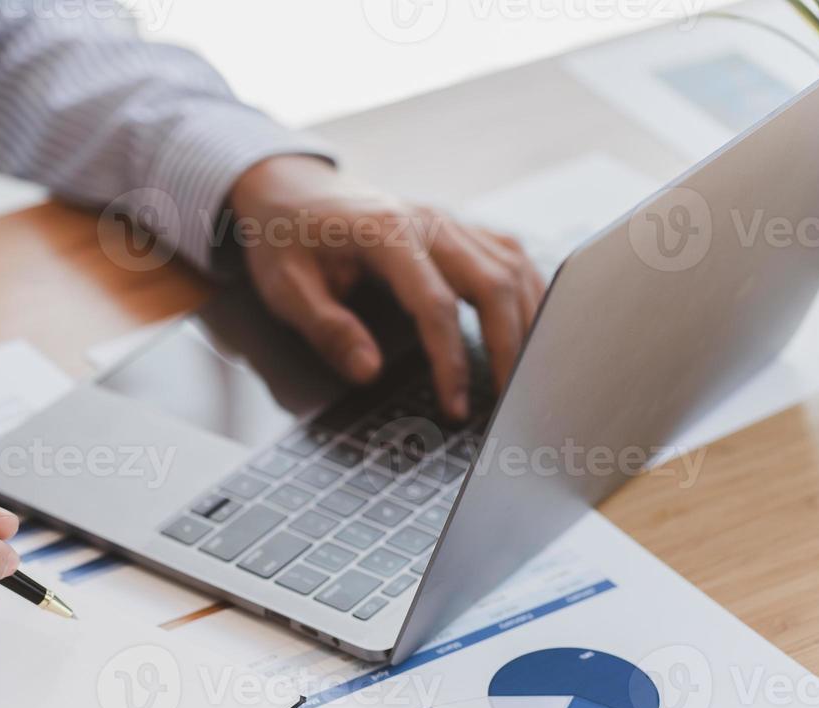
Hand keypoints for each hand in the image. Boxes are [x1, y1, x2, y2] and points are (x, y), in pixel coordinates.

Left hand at [227, 155, 545, 417]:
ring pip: (512, 267)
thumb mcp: (286, 288)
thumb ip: (327, 329)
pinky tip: (532, 326)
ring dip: (528, 321)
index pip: (435, 304)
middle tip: (511, 401)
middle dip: (509, 347)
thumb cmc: (285, 238)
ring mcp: (448, 221)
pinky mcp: (457, 227)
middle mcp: (428, 221)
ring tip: (528, 375)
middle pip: (493, 282)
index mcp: (386, 233)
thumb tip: (369, 372)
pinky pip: (509, 256)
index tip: (455, 406)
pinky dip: (528, 292)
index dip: (450, 361)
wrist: (289, 188)